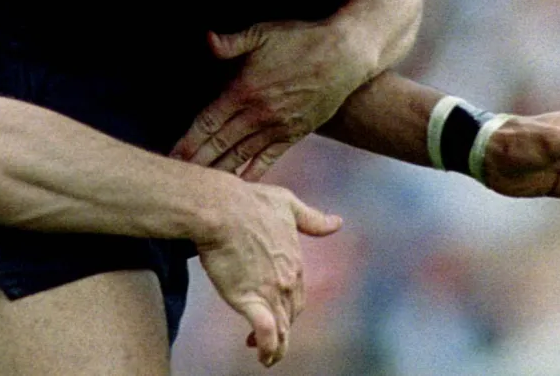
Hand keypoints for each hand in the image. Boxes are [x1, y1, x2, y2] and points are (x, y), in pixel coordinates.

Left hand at [171, 20, 377, 180]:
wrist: (345, 55)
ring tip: (200, 190)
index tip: (170, 157)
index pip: (207, 122)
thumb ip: (232, 42)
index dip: (187, 141)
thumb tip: (207, 39)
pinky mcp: (294, 133)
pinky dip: (252, 173)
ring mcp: (277, 127)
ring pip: (240, 156)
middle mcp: (257, 114)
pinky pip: (268, 158)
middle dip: (196, 164)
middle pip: (219, 144)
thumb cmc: (301, 39)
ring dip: (219, 173)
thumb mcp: (263, 32)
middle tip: (176, 181)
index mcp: (244, 90)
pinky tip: (240, 187)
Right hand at [196, 181, 341, 366]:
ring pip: (281, 328)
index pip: (298, 294)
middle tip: (269, 336)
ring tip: (267, 358)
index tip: (276, 310)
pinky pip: (265, 332)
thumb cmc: (249, 201)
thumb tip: (338, 222)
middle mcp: (287, 280)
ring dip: (277, 346)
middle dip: (283, 327)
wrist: (221, 208)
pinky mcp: (249, 299)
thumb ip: (312, 219)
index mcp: (295, 261)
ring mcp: (269, 291)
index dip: (289, 306)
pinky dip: (268, 346)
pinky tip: (263, 356)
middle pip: (290, 313)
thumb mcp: (287, 204)